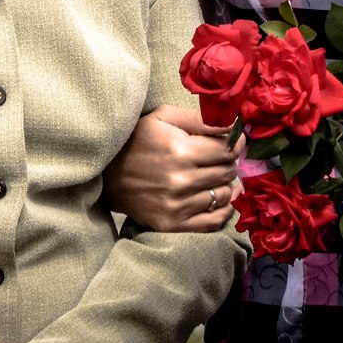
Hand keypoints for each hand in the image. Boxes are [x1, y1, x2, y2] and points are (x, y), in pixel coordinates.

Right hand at [102, 104, 243, 231]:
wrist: (107, 175)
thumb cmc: (137, 140)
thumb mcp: (162, 117)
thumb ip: (199, 118)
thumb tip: (233, 124)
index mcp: (180, 150)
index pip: (227, 149)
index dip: (235, 143)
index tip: (234, 140)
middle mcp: (181, 180)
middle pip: (228, 172)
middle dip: (229, 162)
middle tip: (220, 157)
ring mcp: (177, 205)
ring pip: (224, 195)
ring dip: (225, 184)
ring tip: (216, 176)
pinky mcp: (173, 224)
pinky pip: (215, 221)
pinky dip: (224, 209)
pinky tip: (221, 198)